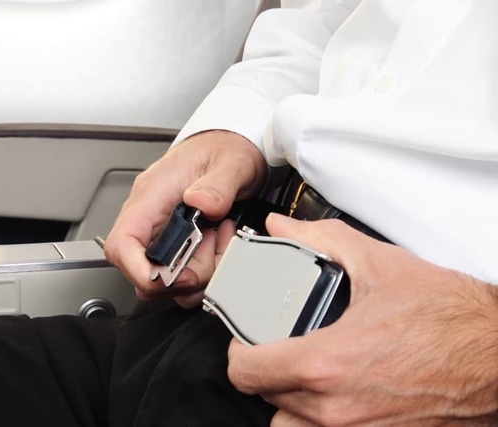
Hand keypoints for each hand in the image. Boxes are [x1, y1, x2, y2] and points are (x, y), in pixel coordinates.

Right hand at [104, 130, 265, 307]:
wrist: (229, 146)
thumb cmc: (223, 150)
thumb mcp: (231, 163)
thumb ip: (218, 185)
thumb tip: (201, 203)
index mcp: (152, 195)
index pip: (122, 243)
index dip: (138, 270)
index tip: (168, 279)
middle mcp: (149, 215)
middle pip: (138, 269)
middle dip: (176, 278)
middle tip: (207, 262)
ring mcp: (159, 230)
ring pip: (160, 276)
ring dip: (194, 273)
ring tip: (216, 245)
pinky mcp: (172, 240)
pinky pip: (176, 270)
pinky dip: (201, 269)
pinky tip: (216, 247)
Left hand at [228, 214, 497, 425]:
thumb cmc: (450, 317)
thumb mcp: (379, 264)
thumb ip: (319, 240)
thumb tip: (283, 230)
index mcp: (327, 363)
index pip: (246, 371)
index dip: (239, 350)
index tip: (248, 337)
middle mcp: (336, 407)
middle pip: (264, 396)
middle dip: (265, 368)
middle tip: (277, 345)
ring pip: (289, 423)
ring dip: (288, 398)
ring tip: (302, 370)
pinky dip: (318, 415)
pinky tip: (334, 387)